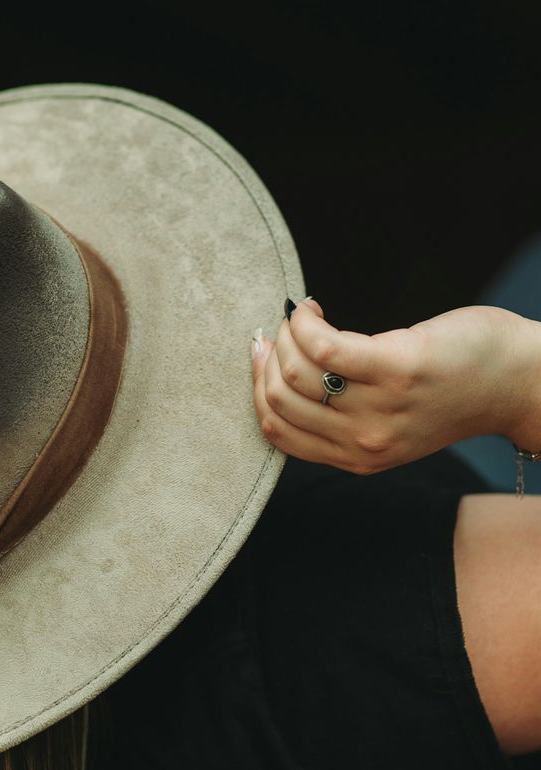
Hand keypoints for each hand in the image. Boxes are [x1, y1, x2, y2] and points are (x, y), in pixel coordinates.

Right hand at [251, 299, 540, 473]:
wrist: (515, 382)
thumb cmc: (449, 392)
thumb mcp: (387, 425)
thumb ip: (340, 418)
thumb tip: (275, 372)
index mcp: (355, 458)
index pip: (275, 430)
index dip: (256, 388)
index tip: (260, 356)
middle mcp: (364, 441)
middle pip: (280, 397)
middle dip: (268, 357)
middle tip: (280, 331)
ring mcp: (381, 407)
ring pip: (297, 370)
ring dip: (287, 335)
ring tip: (301, 318)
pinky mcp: (397, 369)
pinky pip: (325, 346)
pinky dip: (306, 322)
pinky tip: (312, 310)